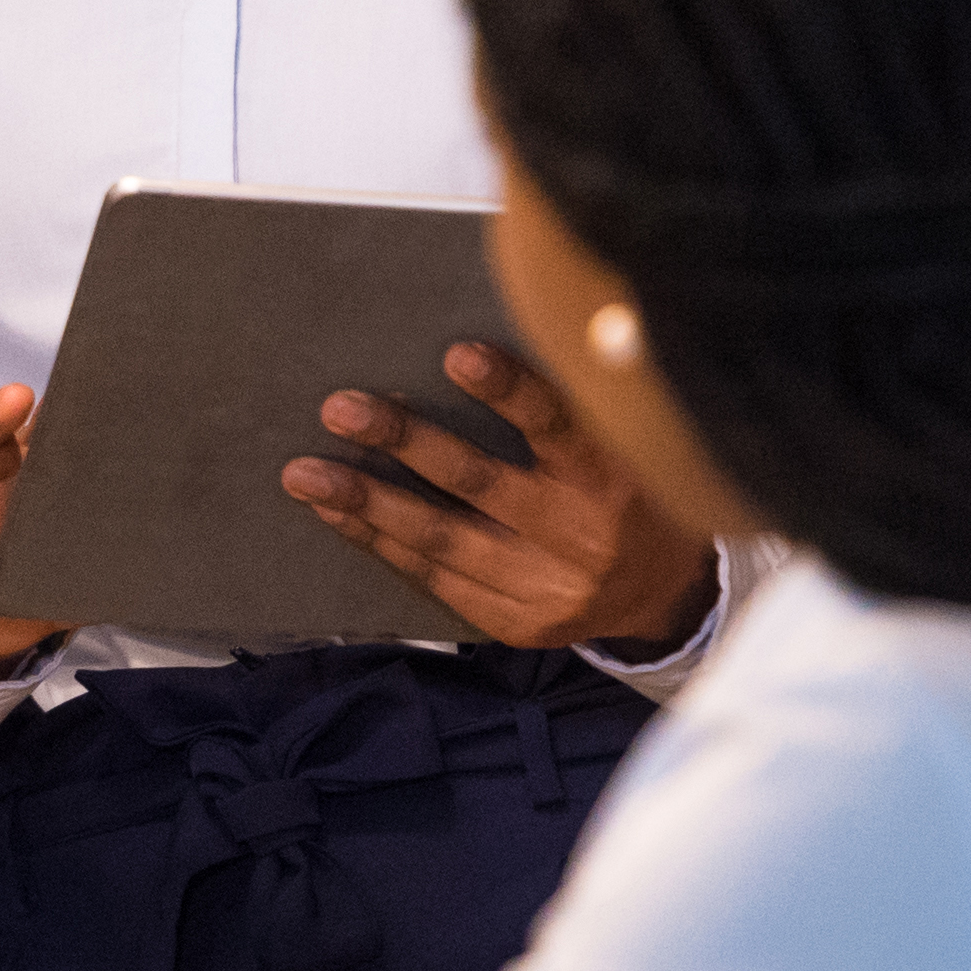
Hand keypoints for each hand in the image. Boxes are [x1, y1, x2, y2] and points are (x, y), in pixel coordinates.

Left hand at [286, 341, 717, 650]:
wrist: (664, 595)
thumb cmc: (629, 489)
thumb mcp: (627, 442)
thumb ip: (574, 402)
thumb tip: (474, 346)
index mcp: (615, 476)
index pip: (560, 424)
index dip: (509, 389)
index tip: (456, 353)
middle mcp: (582, 536)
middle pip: (481, 484)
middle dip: (404, 443)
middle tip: (341, 408)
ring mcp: (547, 589)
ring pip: (442, 540)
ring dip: (368, 503)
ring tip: (306, 474)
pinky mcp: (518, 625)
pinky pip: (435, 580)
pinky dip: (381, 543)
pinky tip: (338, 513)